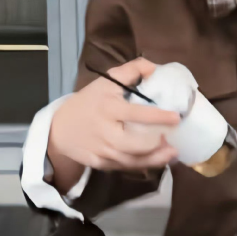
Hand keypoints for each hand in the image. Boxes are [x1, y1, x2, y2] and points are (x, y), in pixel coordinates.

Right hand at [48, 57, 179, 192]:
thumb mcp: (105, 82)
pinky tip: (155, 160)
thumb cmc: (88, 102)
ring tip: (171, 154)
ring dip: (155, 159)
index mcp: (109, 108)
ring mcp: (103, 151)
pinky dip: (141, 165)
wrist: (59, 129)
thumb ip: (130, 71)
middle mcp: (106, 132)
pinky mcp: (101, 164)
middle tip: (173, 140)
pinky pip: (124, 167)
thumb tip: (154, 68)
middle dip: (157, 145)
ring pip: (133, 161)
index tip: (176, 117)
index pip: (136, 114)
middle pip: (136, 145)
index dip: (158, 117)